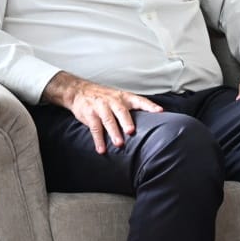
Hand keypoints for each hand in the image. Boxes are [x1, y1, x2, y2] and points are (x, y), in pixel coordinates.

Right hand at [42, 71, 162, 153]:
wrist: (79, 91)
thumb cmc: (105, 97)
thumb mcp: (119, 97)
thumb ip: (132, 107)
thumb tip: (150, 121)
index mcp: (124, 97)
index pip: (139, 100)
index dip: (150, 106)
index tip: (159, 111)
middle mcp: (113, 101)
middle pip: (121, 111)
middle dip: (126, 121)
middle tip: (131, 131)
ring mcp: (101, 107)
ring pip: (108, 120)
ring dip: (113, 132)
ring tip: (119, 144)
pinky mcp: (90, 115)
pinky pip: (95, 129)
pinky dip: (98, 140)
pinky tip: (102, 149)